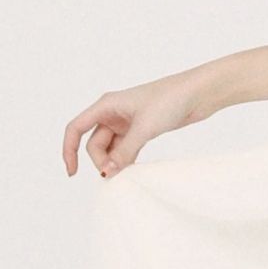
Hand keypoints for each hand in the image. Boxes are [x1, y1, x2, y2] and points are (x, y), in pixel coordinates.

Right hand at [61, 71, 203, 176]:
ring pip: (110, 148)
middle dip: (101, 160)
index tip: (72, 173)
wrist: (198, 93)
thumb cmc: (171, 100)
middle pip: (94, 143)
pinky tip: (132, 170)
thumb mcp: (145, 128)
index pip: (76, 128)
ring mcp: (126, 122)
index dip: (69, 150)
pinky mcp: (140, 129)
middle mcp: (112, 113)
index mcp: (106, 105)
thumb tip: (107, 173)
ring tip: (126, 174)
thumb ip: (124, 152)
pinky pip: (124, 149)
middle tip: (116, 175)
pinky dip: (125, 160)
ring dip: (114, 162)